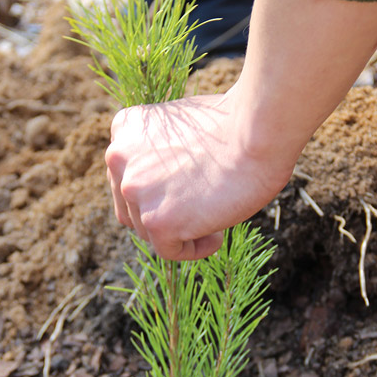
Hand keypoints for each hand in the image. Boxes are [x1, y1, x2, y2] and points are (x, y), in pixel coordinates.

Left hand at [105, 86, 292, 259]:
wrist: (257, 132)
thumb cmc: (234, 125)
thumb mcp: (181, 126)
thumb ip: (158, 152)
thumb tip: (160, 185)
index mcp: (124, 128)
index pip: (127, 178)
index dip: (157, 192)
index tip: (187, 192)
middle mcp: (118, 159)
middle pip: (133, 208)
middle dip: (165, 214)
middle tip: (202, 208)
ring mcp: (134, 191)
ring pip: (149, 232)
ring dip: (180, 230)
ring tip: (215, 213)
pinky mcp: (157, 221)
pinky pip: (170, 251)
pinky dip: (195, 248)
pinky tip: (218, 233)